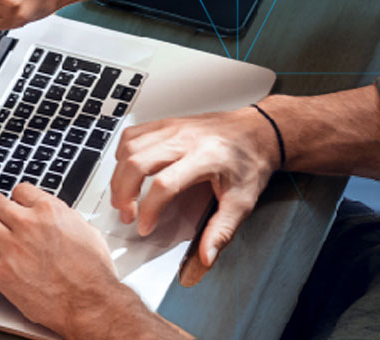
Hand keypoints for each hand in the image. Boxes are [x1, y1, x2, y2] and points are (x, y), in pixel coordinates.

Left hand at [0, 183, 140, 338]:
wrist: (89, 301)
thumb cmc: (93, 272)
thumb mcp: (86, 231)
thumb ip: (65, 219)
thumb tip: (59, 219)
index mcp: (50, 210)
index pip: (20, 190)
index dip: (17, 200)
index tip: (16, 208)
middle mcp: (29, 224)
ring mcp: (12, 247)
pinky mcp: (0, 272)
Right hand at [111, 107, 278, 285]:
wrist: (260, 130)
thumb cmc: (251, 161)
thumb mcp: (243, 201)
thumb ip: (221, 231)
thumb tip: (205, 257)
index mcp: (205, 157)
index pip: (164, 184)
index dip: (149, 210)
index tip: (146, 227)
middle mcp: (186, 138)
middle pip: (138, 161)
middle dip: (124, 193)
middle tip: (127, 215)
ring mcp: (175, 127)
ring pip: (131, 146)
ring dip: (120, 175)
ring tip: (124, 197)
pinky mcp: (169, 123)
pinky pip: (134, 133)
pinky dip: (123, 153)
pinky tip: (128, 169)